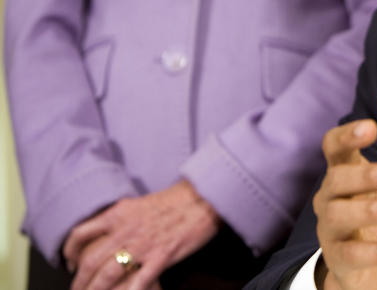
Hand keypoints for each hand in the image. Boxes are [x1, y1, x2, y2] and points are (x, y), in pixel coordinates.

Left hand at [63, 179, 219, 289]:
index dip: (69, 251)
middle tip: (77, 289)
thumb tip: (110, 230)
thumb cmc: (177, 199)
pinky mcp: (162, 257)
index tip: (70, 261)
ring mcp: (143, 245)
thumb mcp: (141, 202)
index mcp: (119, 213)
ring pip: (107, 275)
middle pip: (90, 261)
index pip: (81, 233)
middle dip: (79, 281)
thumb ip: (123, 217)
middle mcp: (126, 230)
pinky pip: (138, 282)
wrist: (204, 198)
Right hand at [313, 76, 376, 289]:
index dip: (347, 136)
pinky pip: (355, 255)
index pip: (333, 146)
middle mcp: (331, 196)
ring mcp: (332, 228)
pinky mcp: (341, 259)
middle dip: (366, 175)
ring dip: (371, 210)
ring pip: (340, 215)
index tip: (371, 127)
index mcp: (344, 168)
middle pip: (337, 180)